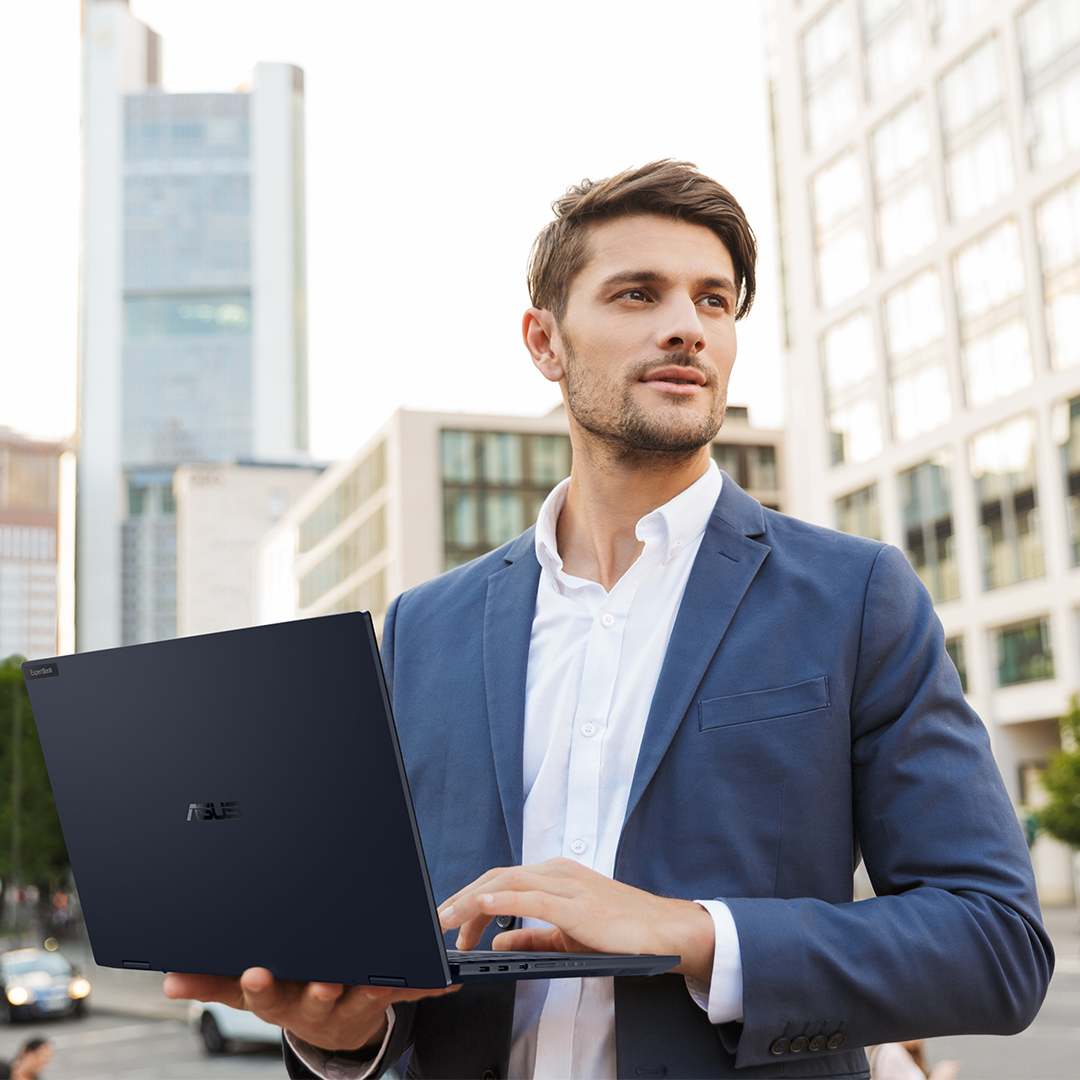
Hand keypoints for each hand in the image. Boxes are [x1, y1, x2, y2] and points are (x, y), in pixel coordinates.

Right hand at [164, 968, 458, 1054]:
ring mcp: (352, 1002)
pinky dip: (426, 984)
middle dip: (317, 989)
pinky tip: (445, 979)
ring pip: (363, 993)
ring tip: (381, 975)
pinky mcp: (385, 997)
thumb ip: (209, 982)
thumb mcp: (249, 992)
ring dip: (374, 985)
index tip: (256, 974)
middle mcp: (317, 1004)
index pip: (263, 996)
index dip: (260, 986)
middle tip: (324, 980)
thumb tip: (168, 979)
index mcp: (281, 999)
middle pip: (315, 997)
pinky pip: (407, 991)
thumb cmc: (287, 993)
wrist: (333, 1028)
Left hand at [437, 857, 713, 980]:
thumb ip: (530, 937)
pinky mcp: (579, 905)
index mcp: (553, 876)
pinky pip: (534, 898)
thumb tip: (495, 941)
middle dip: (462, 899)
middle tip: (438, 923)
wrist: (663, 931)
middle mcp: (557, 873)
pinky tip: (484, 904)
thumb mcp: (565, 935)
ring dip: (472, 900)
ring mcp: (568, 885)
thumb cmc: (619, 931)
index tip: (450, 923)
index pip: (500, 880)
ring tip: (448, 919)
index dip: (469, 899)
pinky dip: (505, 899)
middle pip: (497, 877)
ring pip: (509, 882)